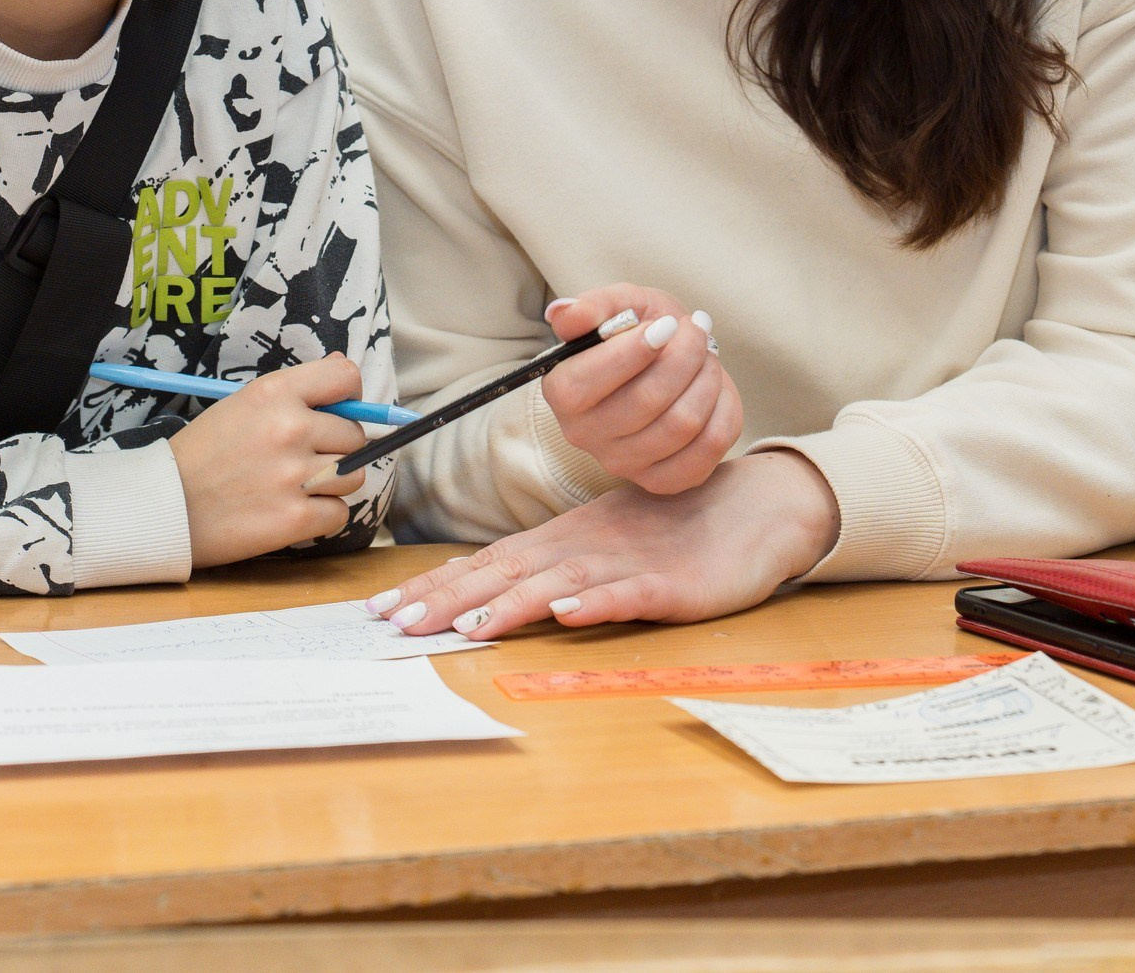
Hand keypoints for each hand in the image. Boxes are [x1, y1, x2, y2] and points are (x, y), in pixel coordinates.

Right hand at [168, 354, 367, 568]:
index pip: (346, 379)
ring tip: (295, 487)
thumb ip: (296, 388)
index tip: (334, 413)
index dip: (348, 398)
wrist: (164, 504)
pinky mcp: (295, 518)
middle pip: (354, 435)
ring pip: (354, 476)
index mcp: (275, 393)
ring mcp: (295, 475)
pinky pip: (339, 514)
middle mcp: (290, 429)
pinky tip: (289, 511)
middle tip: (297, 459)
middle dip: (334, 449)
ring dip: (331, 485)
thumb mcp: (243, 404)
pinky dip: (320, 517)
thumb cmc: (203, 453)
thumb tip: (344, 368)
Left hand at [362, 449, 841, 638]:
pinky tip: (568, 615)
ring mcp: (625, 565)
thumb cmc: (671, 530)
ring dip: (509, 606)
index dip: (434, 585)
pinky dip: (596, 603)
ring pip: (557, 584)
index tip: (382, 608)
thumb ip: (548, 568)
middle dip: (447, 599)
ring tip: (466, 627)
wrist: (752, 508)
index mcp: (561, 541)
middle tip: (394, 623)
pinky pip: (628, 595)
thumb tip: (484, 594)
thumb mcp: (600, 546)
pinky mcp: (669, 585)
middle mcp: (582, 548)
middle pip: (505, 573)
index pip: (485, 564)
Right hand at [540, 285, 742, 494]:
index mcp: (562, 392)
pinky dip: (722, 410)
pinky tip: (715, 390)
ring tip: (706, 356)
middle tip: (696, 330)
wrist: (669, 362)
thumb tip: (563, 314)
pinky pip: (708, 449)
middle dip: (685, 355)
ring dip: (707, 379)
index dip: (636, 350)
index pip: (589, 381)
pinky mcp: (662, 480)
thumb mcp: (619, 305)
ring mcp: (623, 464)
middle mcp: (585, 435)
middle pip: (647, 400)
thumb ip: (593, 306)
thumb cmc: (639, 331)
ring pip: (683, 423)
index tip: (667, 324)